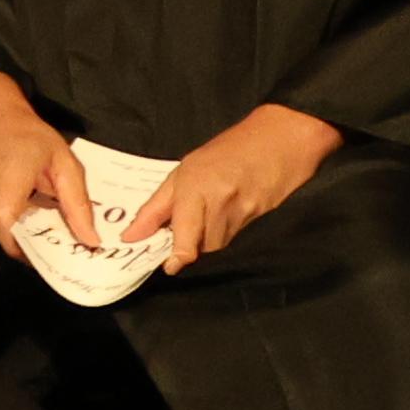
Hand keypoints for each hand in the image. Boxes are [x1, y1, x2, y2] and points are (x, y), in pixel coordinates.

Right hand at [0, 70, 91, 264]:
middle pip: (7, 234)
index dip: (29, 250)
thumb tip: (90, 241)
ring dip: (22, 233)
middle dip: (34, 244)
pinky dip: (11, 223)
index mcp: (5, 178)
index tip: (57, 257)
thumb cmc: (29, 135)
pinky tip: (26, 210)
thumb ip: (77, 203)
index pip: (7, 225)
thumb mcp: (64, 162)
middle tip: (61, 244)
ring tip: (46, 224)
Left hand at [122, 103, 338, 268]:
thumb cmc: (224, 152)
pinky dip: (220, 233)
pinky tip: (221, 214)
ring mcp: (242, 213)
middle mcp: (219, 203)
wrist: (277, 143)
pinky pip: (232, 237)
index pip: (186, 234)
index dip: (177, 256)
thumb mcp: (182, 172)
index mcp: (195, 187)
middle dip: (186, 245)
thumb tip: (132, 234)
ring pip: (216, 245)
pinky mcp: (258, 219)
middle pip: (200, 245)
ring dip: (203, 240)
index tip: (169, 266)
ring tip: (203, 216)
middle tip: (176, 233)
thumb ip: (156, 207)